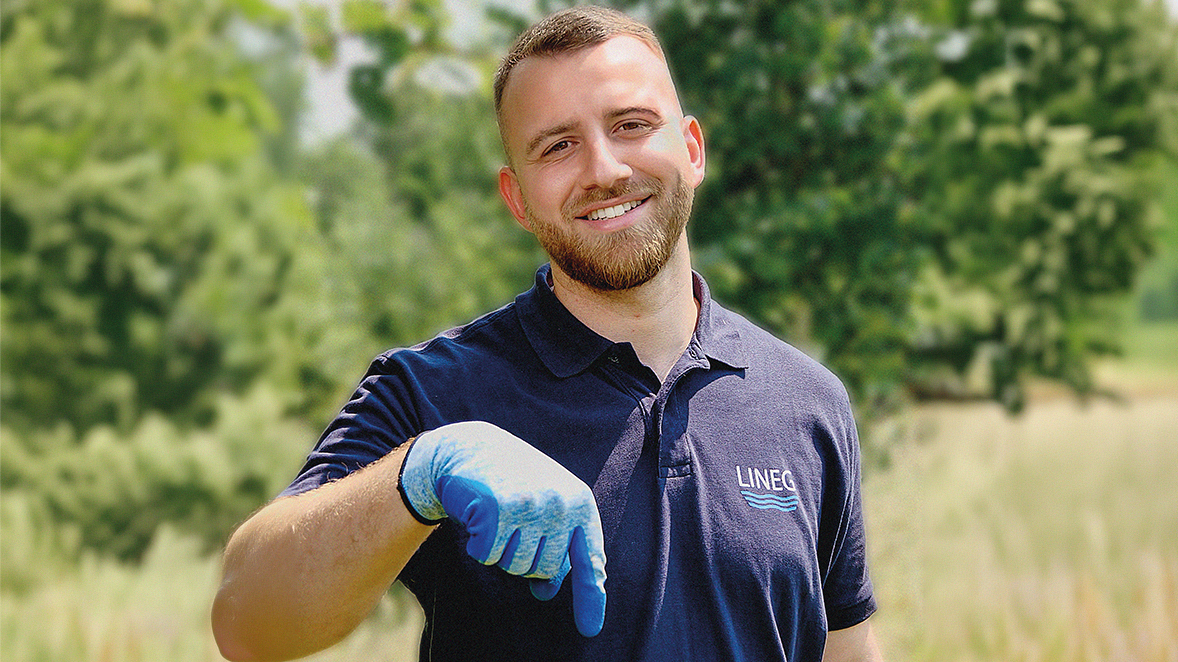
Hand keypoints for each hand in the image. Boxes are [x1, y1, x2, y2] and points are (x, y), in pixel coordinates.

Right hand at [398, 421, 607, 636]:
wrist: (468, 449)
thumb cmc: (512, 482)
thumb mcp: (543, 509)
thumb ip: (554, 546)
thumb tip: (546, 591)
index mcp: (580, 503)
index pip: (590, 559)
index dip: (591, 597)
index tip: (590, 629)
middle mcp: (560, 504)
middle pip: (544, 571)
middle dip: (524, 559)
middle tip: (513, 525)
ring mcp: (530, 505)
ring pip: (515, 567)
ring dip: (501, 551)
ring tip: (498, 517)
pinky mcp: (498, 509)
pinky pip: (487, 557)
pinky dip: (478, 545)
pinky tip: (478, 517)